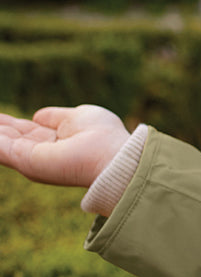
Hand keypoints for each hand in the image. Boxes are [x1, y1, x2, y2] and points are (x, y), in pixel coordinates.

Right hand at [0, 105, 129, 188]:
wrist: (113, 155)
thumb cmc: (103, 135)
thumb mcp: (77, 117)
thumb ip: (55, 117)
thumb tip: (36, 115)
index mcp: (50, 140)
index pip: (18, 130)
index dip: (3, 123)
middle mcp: (36, 151)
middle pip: (4, 137)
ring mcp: (29, 158)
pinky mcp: (24, 161)